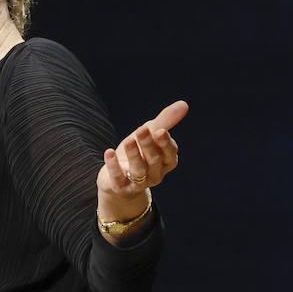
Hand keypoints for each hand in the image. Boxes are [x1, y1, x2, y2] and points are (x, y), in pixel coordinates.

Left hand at [97, 100, 188, 220]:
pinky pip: (118, 178)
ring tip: (128, 140)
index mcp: (165, 162)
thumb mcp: (150, 136)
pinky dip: (113, 165)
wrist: (117, 181)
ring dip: (134, 154)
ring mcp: (138, 183)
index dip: (165, 143)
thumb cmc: (138, 153)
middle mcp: (155, 174)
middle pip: (154, 160)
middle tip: (142, 130)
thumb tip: (184, 104)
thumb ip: (165, 121)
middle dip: (148, 145)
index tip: (160, 131)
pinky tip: (109, 152)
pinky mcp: (120, 187)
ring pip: (139, 170)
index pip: (170, 154)